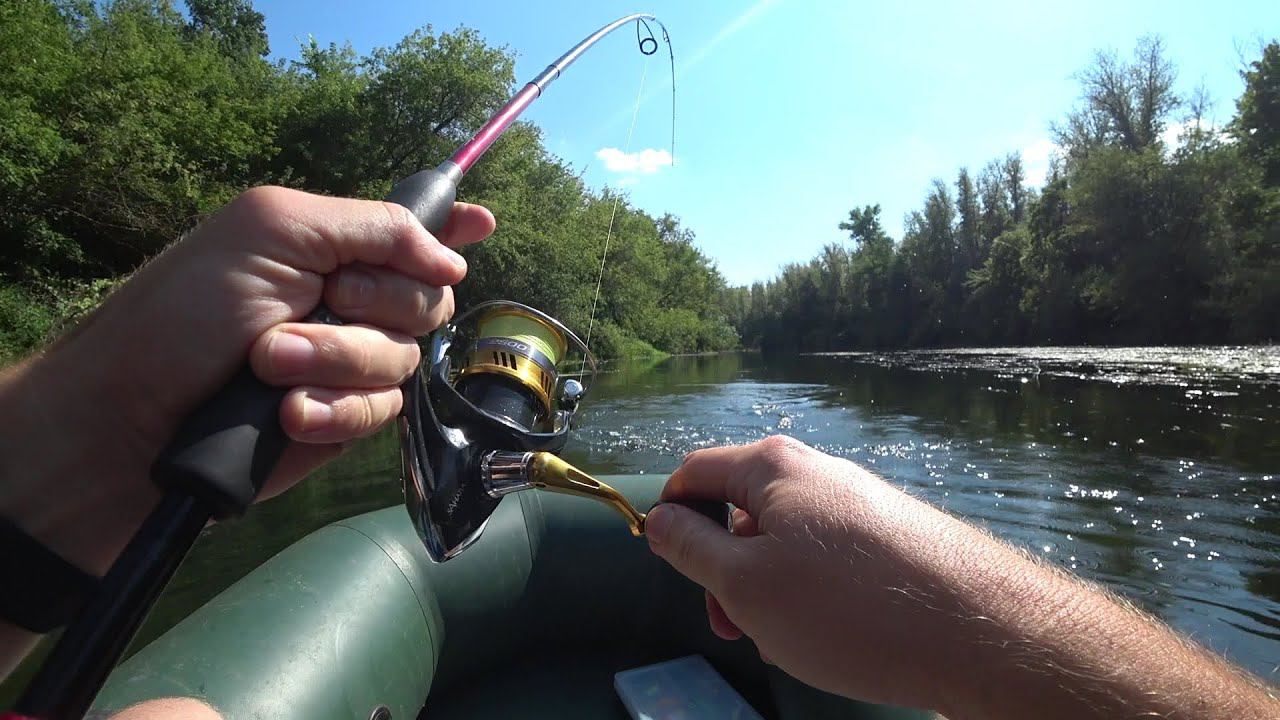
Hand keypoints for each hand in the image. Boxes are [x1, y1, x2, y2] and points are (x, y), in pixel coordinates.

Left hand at [0, 187, 494, 576]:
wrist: (132, 417)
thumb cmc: (186, 311)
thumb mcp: (275, 231)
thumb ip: (371, 227)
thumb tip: (454, 258)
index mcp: (332, 246)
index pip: (410, 230)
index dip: (451, 228)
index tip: (483, 223)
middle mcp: (349, 303)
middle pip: (427, 300)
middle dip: (374, 305)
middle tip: (318, 302)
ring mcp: (347, 364)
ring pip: (404, 362)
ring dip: (337, 361)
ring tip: (269, 365)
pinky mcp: (341, 420)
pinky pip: (379, 413)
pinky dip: (333, 410)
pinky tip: (289, 415)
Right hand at [645, 436, 1278, 719]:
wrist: (979, 631)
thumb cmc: (846, 608)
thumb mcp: (743, 585)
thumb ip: (689, 547)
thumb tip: (657, 518)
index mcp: (773, 468)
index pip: (693, 472)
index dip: (669, 518)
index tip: (675, 570)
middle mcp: (817, 472)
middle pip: (740, 510)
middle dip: (724, 569)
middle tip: (732, 627)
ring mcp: (860, 503)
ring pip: (785, 542)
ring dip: (767, 590)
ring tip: (786, 641)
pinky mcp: (893, 536)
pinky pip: (828, 559)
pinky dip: (811, 595)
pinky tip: (832, 637)